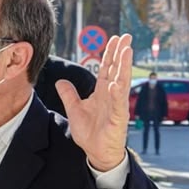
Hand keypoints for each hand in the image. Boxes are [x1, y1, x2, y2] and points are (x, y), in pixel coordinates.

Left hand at [57, 34, 134, 171]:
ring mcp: (116, 106)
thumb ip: (69, 95)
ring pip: (121, 82)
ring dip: (124, 66)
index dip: (109, 54)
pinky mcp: (118, 119)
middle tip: (127, 36)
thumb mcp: (75, 110)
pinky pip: (118, 104)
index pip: (106, 69)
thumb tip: (60, 81)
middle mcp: (111, 96)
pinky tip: (115, 83)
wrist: (96, 152)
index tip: (114, 38)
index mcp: (102, 92)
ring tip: (127, 50)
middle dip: (121, 53)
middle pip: (117, 70)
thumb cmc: (90, 132)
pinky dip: (117, 93)